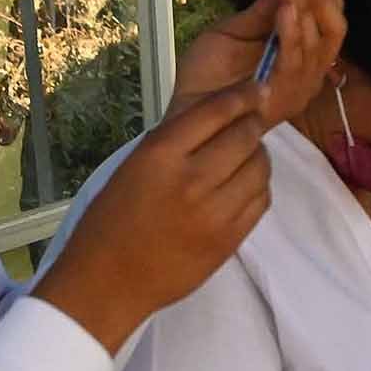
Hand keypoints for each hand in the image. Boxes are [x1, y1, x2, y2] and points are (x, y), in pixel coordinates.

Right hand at [38, 85, 275, 352]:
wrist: (109, 281)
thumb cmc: (111, 221)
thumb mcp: (132, 166)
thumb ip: (173, 142)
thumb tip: (217, 117)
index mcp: (161, 154)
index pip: (217, 112)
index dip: (243, 96)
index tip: (256, 89)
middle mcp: (192, 179)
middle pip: (245, 136)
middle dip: (254, 124)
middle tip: (253, 121)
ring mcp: (216, 212)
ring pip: (260, 168)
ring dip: (258, 156)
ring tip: (247, 156)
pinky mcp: (230, 239)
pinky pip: (261, 201)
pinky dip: (258, 187)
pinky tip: (245, 185)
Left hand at [172, 0, 347, 124]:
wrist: (187, 109)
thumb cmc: (211, 73)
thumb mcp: (238, 29)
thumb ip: (264, 6)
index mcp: (304, 52)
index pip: (332, 17)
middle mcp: (310, 71)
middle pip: (335, 28)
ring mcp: (299, 87)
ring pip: (317, 44)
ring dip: (305, 8)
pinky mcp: (283, 100)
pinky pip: (294, 63)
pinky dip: (291, 34)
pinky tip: (284, 10)